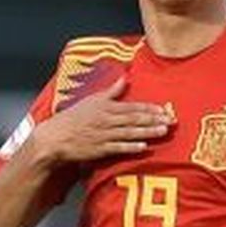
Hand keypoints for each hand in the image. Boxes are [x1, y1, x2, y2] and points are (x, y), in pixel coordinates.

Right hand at [31, 75, 173, 162]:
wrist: (55, 137)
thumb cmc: (73, 118)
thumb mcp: (92, 100)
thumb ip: (111, 91)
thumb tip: (125, 77)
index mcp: (106, 107)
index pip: (131, 106)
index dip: (149, 108)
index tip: (164, 109)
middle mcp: (106, 120)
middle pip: (134, 119)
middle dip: (153, 119)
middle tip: (170, 121)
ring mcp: (103, 135)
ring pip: (129, 132)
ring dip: (147, 132)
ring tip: (162, 131)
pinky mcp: (99, 149)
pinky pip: (117, 147)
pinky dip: (130, 147)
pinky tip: (143, 147)